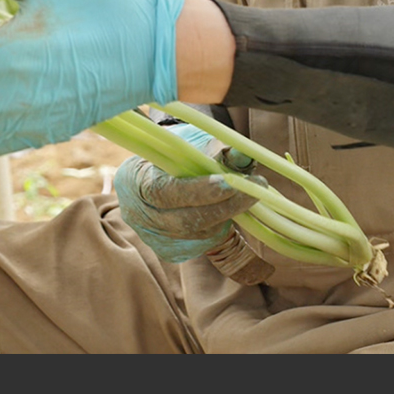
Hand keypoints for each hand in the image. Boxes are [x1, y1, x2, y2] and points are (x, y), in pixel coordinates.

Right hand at [113, 123, 262, 263]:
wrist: (150, 178)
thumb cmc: (171, 154)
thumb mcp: (188, 142)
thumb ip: (214, 149)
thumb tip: (244, 156)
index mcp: (136, 182)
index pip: (166, 192)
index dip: (199, 190)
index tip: (231, 181)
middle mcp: (141, 216)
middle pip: (186, 220)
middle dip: (225, 205)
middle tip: (257, 188)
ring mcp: (155, 238)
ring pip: (199, 234)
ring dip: (227, 215)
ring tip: (247, 194)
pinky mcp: (170, 251)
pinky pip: (202, 243)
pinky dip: (220, 226)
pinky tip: (227, 209)